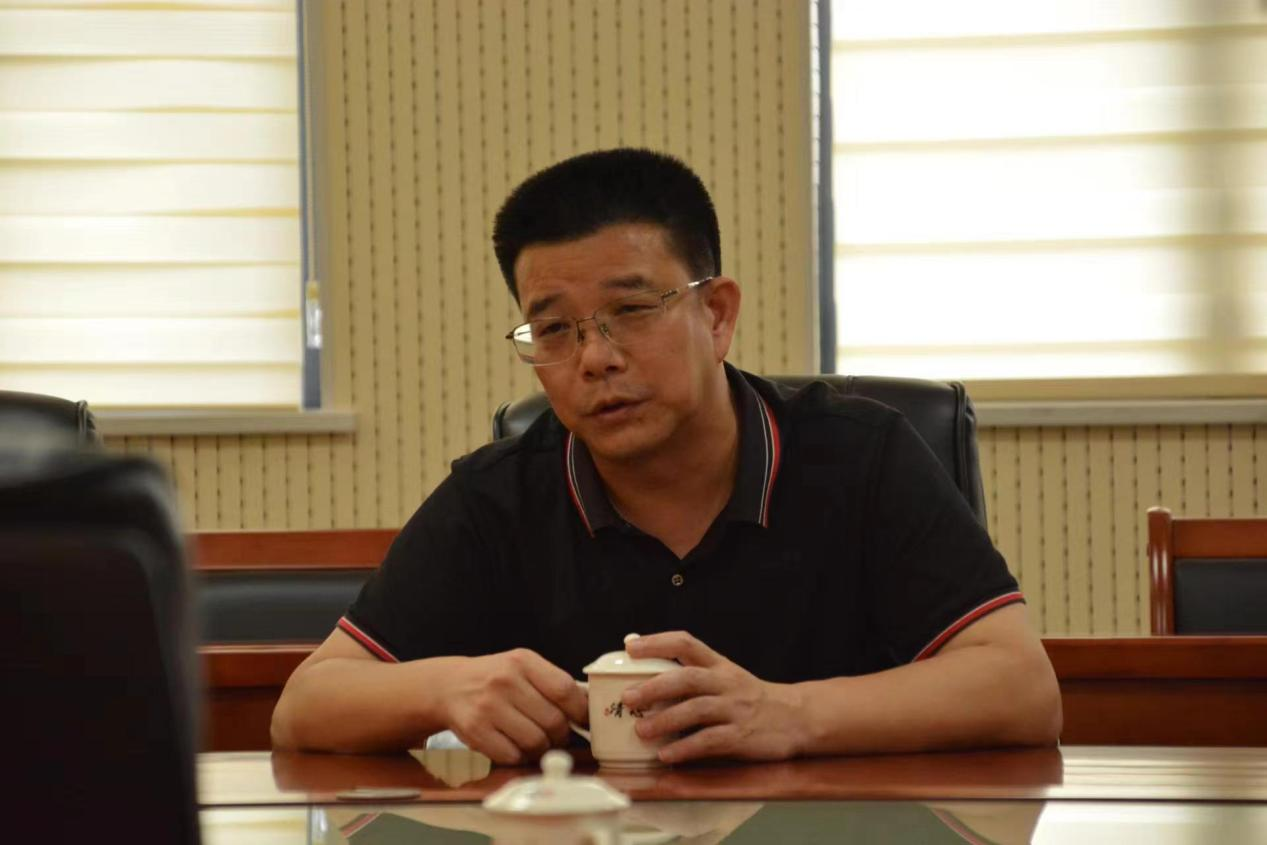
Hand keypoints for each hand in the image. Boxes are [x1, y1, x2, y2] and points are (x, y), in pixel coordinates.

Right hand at [438, 649, 587, 764]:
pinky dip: (520, 757)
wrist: (449, 686)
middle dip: (562, 735)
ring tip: (537, 742)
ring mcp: (488, 706)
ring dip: (542, 749)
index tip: (585, 721)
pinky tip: (516, 747)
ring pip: (535, 742)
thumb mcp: (522, 667)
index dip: (581, 711)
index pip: (564, 689)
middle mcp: (505, 681)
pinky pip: (512, 755)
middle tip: (558, 736)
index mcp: (523, 661)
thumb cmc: (496, 678)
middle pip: (553, 721)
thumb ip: (553, 683)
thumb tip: (590, 706)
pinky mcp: (475, 730)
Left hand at [623, 631, 804, 763]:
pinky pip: (710, 741)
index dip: (657, 642)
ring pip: (697, 710)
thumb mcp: (726, 677)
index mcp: (719, 665)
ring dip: (665, 720)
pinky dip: (685, 748)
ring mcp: (735, 709)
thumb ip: (693, 674)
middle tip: (628, 698)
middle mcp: (726, 683)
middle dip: (654, 687)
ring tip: (641, 731)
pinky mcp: (742, 736)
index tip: (630, 646)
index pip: (686, 643)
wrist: (797, 717)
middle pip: (688, 678)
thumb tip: (643, 673)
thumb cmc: (750, 698)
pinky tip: (667, 754)